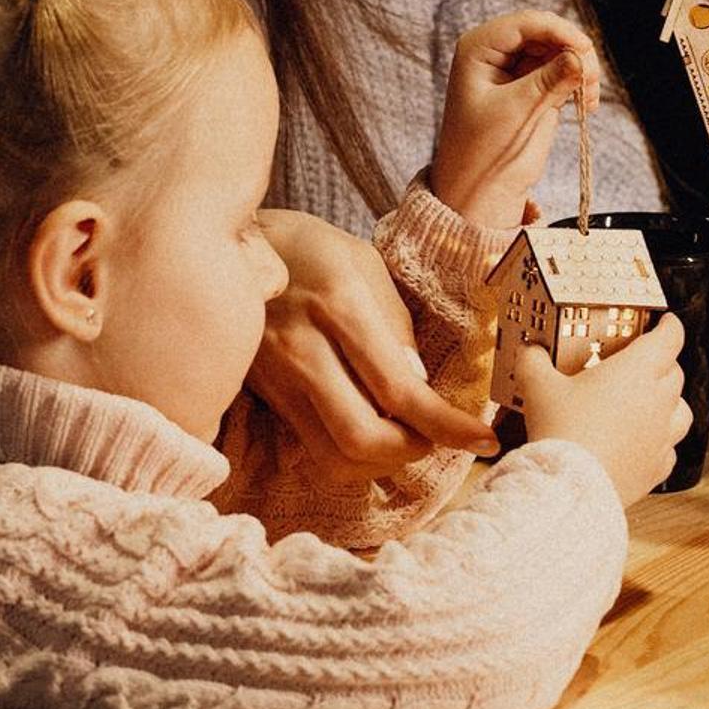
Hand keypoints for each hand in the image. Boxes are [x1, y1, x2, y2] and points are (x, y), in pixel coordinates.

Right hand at [249, 210, 497, 473]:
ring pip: (332, 456)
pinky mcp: (264, 394)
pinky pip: (311, 445)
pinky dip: (349, 452)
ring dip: (379, 462)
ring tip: (403, 437)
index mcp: (338, 305)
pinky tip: (368, 428)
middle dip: (409, 451)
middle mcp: (301, 347)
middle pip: (361, 438)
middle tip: (434, 437)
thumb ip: (394, 325)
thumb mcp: (366, 264)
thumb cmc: (311, 249)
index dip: (445, 425)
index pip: (398, 389)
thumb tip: (418, 385)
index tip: (482, 439)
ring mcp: (276, 377)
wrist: (226, 246)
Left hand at [429, 10, 599, 230]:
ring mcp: (516, 67)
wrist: (480, 190)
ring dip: (581, 67)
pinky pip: (563, 69)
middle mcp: (496, 51)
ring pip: (560, 49)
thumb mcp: (518, 111)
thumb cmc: (485, 153)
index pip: (525, 23)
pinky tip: (587, 102)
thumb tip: (580, 56)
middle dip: (574, 51)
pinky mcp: (533, 85)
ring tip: (590, 97)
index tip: (585, 50)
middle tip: (591, 82)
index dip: (559, 31)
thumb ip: (549, 80)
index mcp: (478, 48)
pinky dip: (578, 81)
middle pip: (547, 32)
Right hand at [516, 314, 693, 507]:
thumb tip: (530, 351)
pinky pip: (669, 449)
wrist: (570, 486)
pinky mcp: (656, 468)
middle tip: (643, 362)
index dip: (670, 327)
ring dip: (671, 402)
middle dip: (663, 363)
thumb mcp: (538, 387)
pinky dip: (661, 442)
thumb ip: (534, 361)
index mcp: (637, 371)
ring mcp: (661, 437)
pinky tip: (644, 442)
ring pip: (682, 411)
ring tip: (652, 402)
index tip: (667, 323)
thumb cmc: (562, 432)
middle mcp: (658, 401)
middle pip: (675, 373)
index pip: (669, 339)